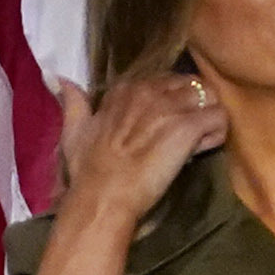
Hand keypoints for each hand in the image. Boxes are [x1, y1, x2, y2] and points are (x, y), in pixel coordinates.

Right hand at [48, 68, 225, 260]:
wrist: (103, 197)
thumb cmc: (88, 171)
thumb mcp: (73, 130)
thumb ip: (72, 102)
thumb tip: (55, 77)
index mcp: (125, 89)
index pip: (164, 80)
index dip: (172, 102)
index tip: (168, 125)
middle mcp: (149, 91)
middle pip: (192, 85)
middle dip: (196, 107)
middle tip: (191, 134)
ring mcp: (169, 108)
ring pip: (210, 97)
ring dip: (210, 119)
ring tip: (200, 143)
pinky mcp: (186, 128)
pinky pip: (218, 118)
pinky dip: (217, 134)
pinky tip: (204, 151)